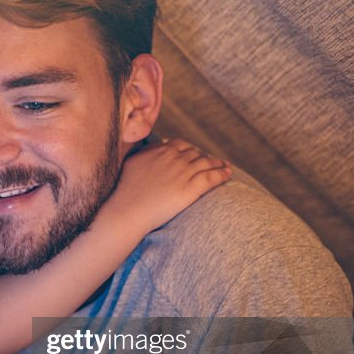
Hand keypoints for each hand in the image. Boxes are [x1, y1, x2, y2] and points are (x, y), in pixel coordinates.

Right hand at [108, 138, 230, 232]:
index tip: (193, 154)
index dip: (189, 149)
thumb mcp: (132, 162)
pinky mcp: (191, 188)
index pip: (181, 145)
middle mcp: (174, 158)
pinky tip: (228, 174)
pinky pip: (212, 177)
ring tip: (224, 166)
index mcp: (160, 150)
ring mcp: (184, 172)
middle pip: (196, 153)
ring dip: (217, 163)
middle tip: (212, 162)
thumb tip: (152, 147)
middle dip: (204, 157)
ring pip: (207, 163)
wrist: (128, 209)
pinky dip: (222, 174)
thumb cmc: (125, 189)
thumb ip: (145, 152)